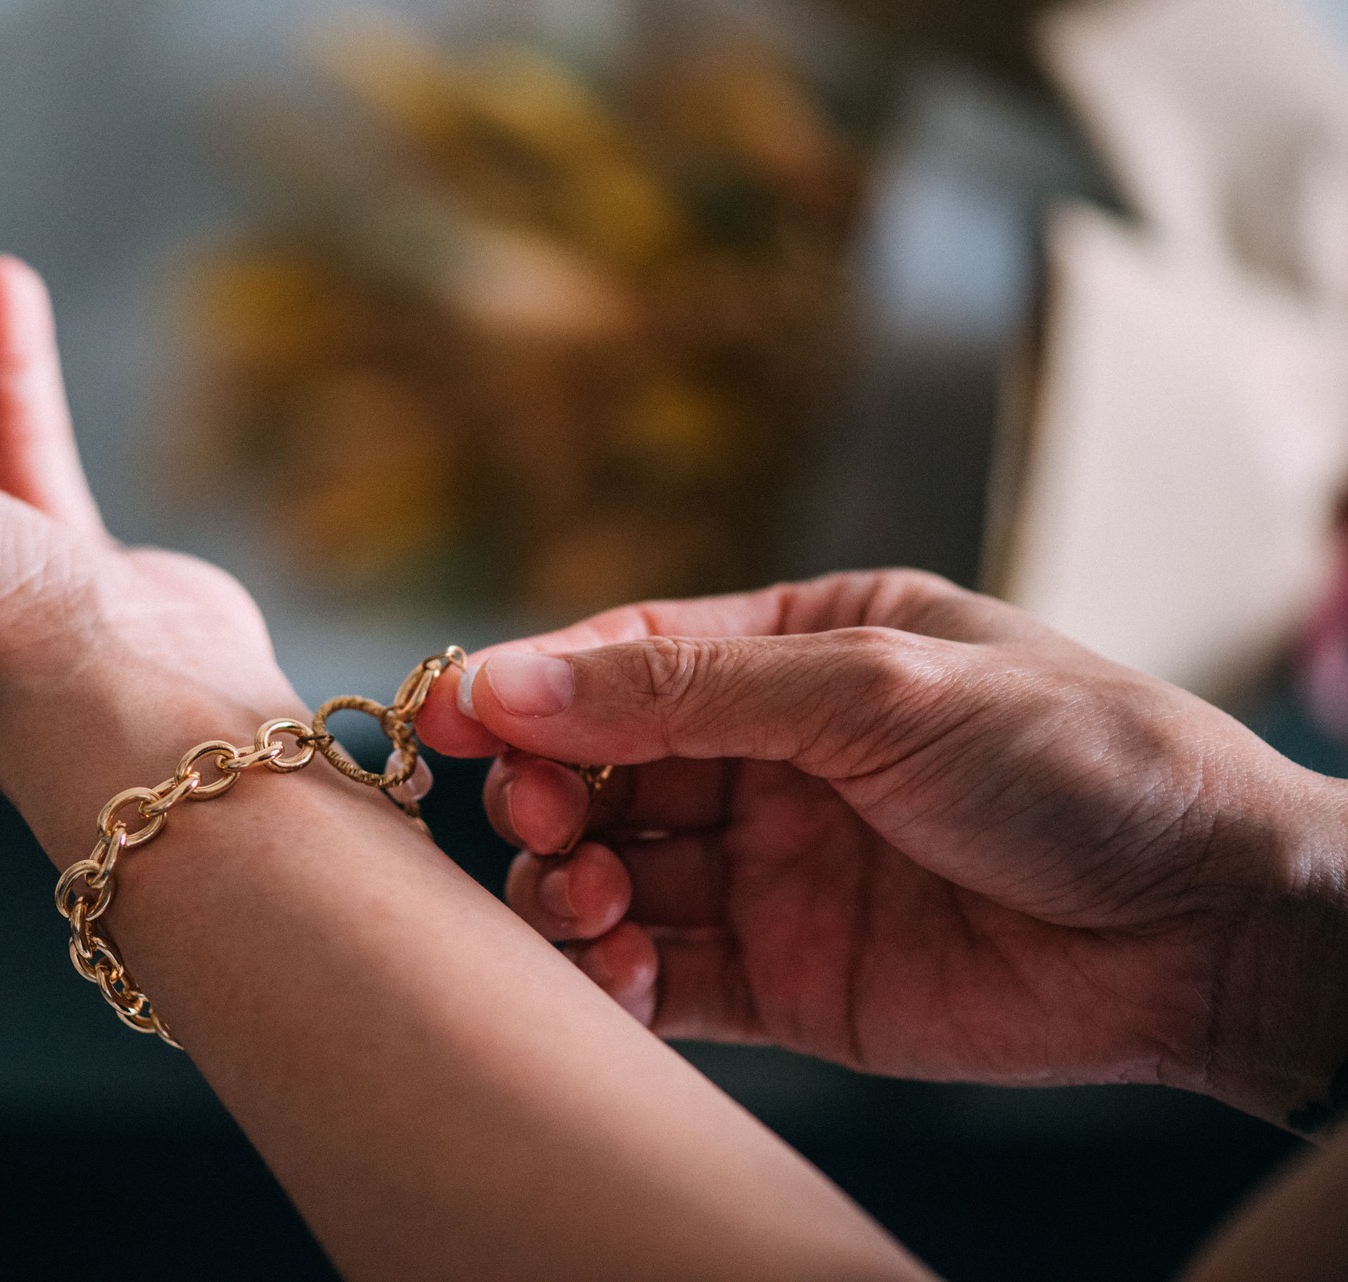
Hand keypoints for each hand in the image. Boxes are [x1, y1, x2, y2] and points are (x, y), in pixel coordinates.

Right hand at [418, 571, 1347, 1127]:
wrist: (1210, 929)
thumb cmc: (1080, 760)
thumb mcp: (876, 689)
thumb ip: (683, 695)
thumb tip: (506, 678)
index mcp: (800, 652)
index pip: (625, 658)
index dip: (528, 686)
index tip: (447, 716)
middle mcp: (773, 758)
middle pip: (599, 771)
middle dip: (546, 796)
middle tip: (543, 825)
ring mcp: (774, 871)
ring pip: (613, 877)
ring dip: (569, 892)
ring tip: (589, 907)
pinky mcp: (786, 979)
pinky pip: (663, 976)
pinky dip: (616, 981)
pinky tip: (618, 977)